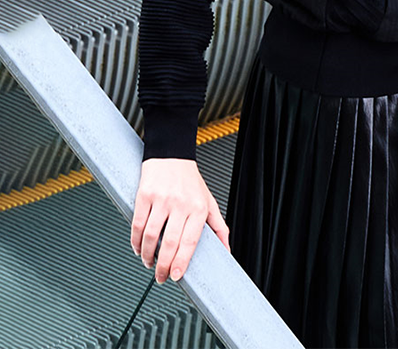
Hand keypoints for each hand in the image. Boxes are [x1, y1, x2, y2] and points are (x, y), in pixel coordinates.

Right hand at [131, 158, 229, 283]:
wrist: (172, 155)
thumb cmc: (190, 181)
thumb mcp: (209, 202)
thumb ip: (218, 227)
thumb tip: (226, 250)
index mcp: (198, 208)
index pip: (189, 242)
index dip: (181, 262)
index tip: (175, 276)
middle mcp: (181, 204)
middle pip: (169, 243)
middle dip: (162, 266)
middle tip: (160, 276)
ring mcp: (162, 199)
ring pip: (151, 236)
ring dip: (147, 256)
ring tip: (149, 262)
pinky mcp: (145, 195)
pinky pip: (138, 224)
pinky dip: (136, 241)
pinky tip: (138, 248)